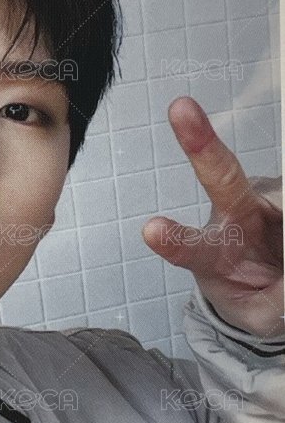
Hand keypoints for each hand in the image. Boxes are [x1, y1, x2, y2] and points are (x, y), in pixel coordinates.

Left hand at [141, 96, 283, 339]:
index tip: (151, 230)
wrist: (281, 286)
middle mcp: (235, 216)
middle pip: (223, 180)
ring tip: (282, 260)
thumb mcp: (266, 313)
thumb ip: (280, 297)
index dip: (173, 240)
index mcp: (213, 254)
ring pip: (284, 200)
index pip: (191, 248)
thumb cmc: (256, 294)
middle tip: (179, 108)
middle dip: (202, 146)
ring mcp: (269, 199)